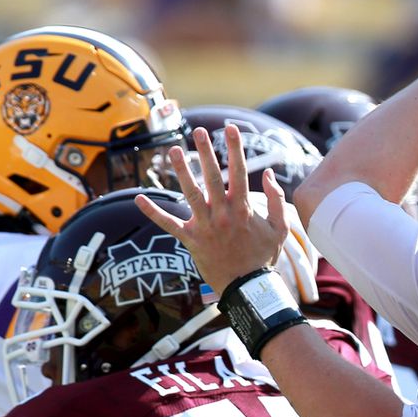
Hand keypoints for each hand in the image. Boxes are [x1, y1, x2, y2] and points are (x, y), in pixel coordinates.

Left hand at [136, 125, 289, 291]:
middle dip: (206, 152)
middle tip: (199, 131)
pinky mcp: (191, 240)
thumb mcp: (279, 228)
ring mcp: (205, 226)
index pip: (239, 172)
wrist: (248, 288)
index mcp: (244, 208)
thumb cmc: (263, 256)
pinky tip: (138, 198)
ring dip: (182, 172)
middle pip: (213, 177)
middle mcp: (223, 213)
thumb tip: (269, 173)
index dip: (235, 148)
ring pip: (190, 194)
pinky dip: (153, 212)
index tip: (230, 129)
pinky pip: (168, 224)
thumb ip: (276, 199)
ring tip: (172, 151)